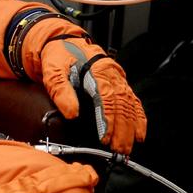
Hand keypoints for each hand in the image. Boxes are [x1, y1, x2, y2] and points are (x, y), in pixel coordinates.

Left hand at [40, 39, 146, 153]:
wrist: (62, 41)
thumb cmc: (58, 55)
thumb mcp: (53, 70)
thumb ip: (61, 90)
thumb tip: (72, 114)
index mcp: (98, 69)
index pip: (107, 98)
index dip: (108, 120)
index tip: (105, 138)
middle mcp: (112, 74)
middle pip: (122, 105)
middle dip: (122, 130)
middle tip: (118, 151)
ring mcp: (118, 78)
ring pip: (130, 105)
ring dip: (131, 129)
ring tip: (127, 149)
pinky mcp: (119, 83)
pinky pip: (134, 102)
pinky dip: (138, 119)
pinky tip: (139, 134)